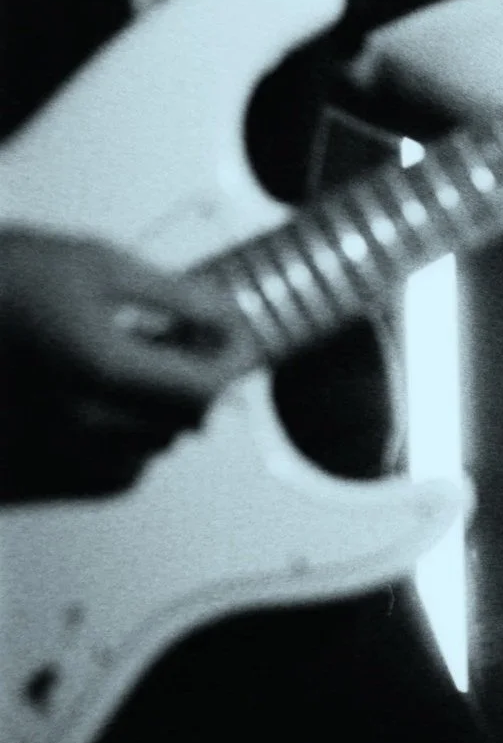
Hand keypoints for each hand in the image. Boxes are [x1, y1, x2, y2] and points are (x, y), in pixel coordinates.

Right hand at [0, 229, 250, 501]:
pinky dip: (120, 445)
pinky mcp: (31, 479)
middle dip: (191, 380)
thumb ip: (175, 297)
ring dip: (155, 412)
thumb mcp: (91, 264)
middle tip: (169, 342)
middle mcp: (79, 423)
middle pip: (185, 422)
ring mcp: (53, 456)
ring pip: (151, 449)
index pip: (206, 387)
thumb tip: (229, 322)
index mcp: (100, 367)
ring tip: (117, 368)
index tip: (230, 339)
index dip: (230, 359)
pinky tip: (90, 405)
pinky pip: (111, 476)